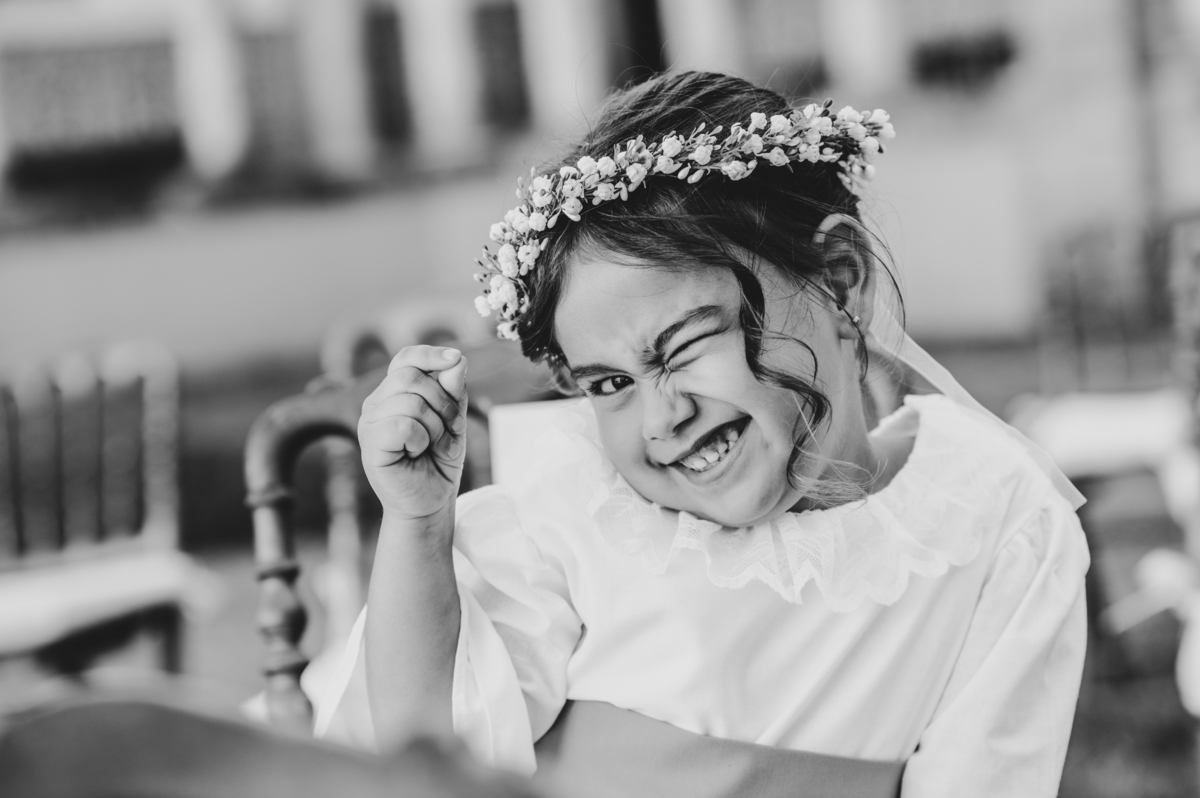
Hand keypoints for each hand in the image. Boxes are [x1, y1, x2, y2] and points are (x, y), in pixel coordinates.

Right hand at [358, 346, 467, 522]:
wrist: (430, 501)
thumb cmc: (438, 460)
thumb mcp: (453, 420)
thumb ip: (453, 391)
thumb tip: (456, 360)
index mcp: (394, 392)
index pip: (406, 358)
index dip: (430, 354)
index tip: (456, 359)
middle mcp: (377, 403)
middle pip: (411, 377)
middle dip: (444, 402)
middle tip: (453, 429)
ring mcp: (370, 423)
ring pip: (410, 401)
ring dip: (436, 426)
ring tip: (437, 446)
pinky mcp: (371, 444)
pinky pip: (403, 425)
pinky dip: (421, 439)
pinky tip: (418, 453)